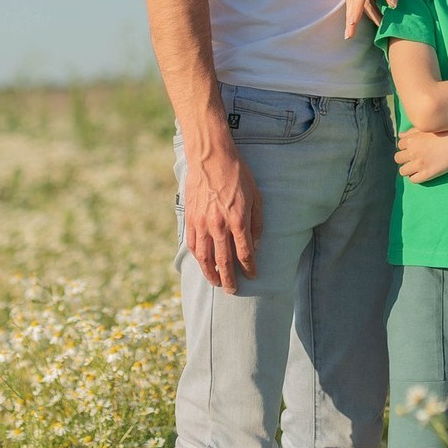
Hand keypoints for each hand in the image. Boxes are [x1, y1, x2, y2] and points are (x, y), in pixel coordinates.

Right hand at [183, 146, 263, 293]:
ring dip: (211, 273)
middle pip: (224, 262)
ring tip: (217, 282)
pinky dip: (198, 258)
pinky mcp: (191, 218)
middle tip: (233, 290)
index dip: (249, 268)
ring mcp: (202, 223)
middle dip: (230, 279)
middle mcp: (219, 226)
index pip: (245, 254)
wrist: (211, 157)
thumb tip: (254, 244)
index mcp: (238, 220)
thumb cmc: (238, 174)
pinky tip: (203, 263)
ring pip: (205, 258)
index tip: (253, 276)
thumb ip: (256, 223)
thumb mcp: (256, 196)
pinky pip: (193, 245)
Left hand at [395, 127, 447, 182]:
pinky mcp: (426, 174)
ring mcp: (419, 164)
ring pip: (403, 171)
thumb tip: (400, 136)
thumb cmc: (444, 133)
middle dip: (404, 159)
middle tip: (414, 159)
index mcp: (411, 140)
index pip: (399, 146)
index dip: (406, 147)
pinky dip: (415, 177)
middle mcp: (412, 152)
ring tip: (416, 167)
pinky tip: (422, 173)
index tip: (413, 149)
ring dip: (408, 169)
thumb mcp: (426, 129)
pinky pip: (413, 180)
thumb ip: (411, 132)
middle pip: (398, 158)